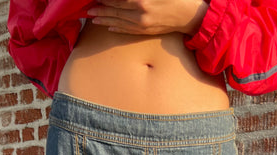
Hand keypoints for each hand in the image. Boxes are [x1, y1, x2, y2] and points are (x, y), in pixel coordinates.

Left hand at [86, 0, 207, 35]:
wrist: (188, 14)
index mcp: (141, 0)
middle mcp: (140, 13)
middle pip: (115, 10)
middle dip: (100, 9)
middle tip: (88, 9)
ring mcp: (142, 24)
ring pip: (119, 22)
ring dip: (104, 20)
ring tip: (93, 19)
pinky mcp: (146, 31)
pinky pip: (128, 30)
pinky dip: (117, 28)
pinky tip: (109, 28)